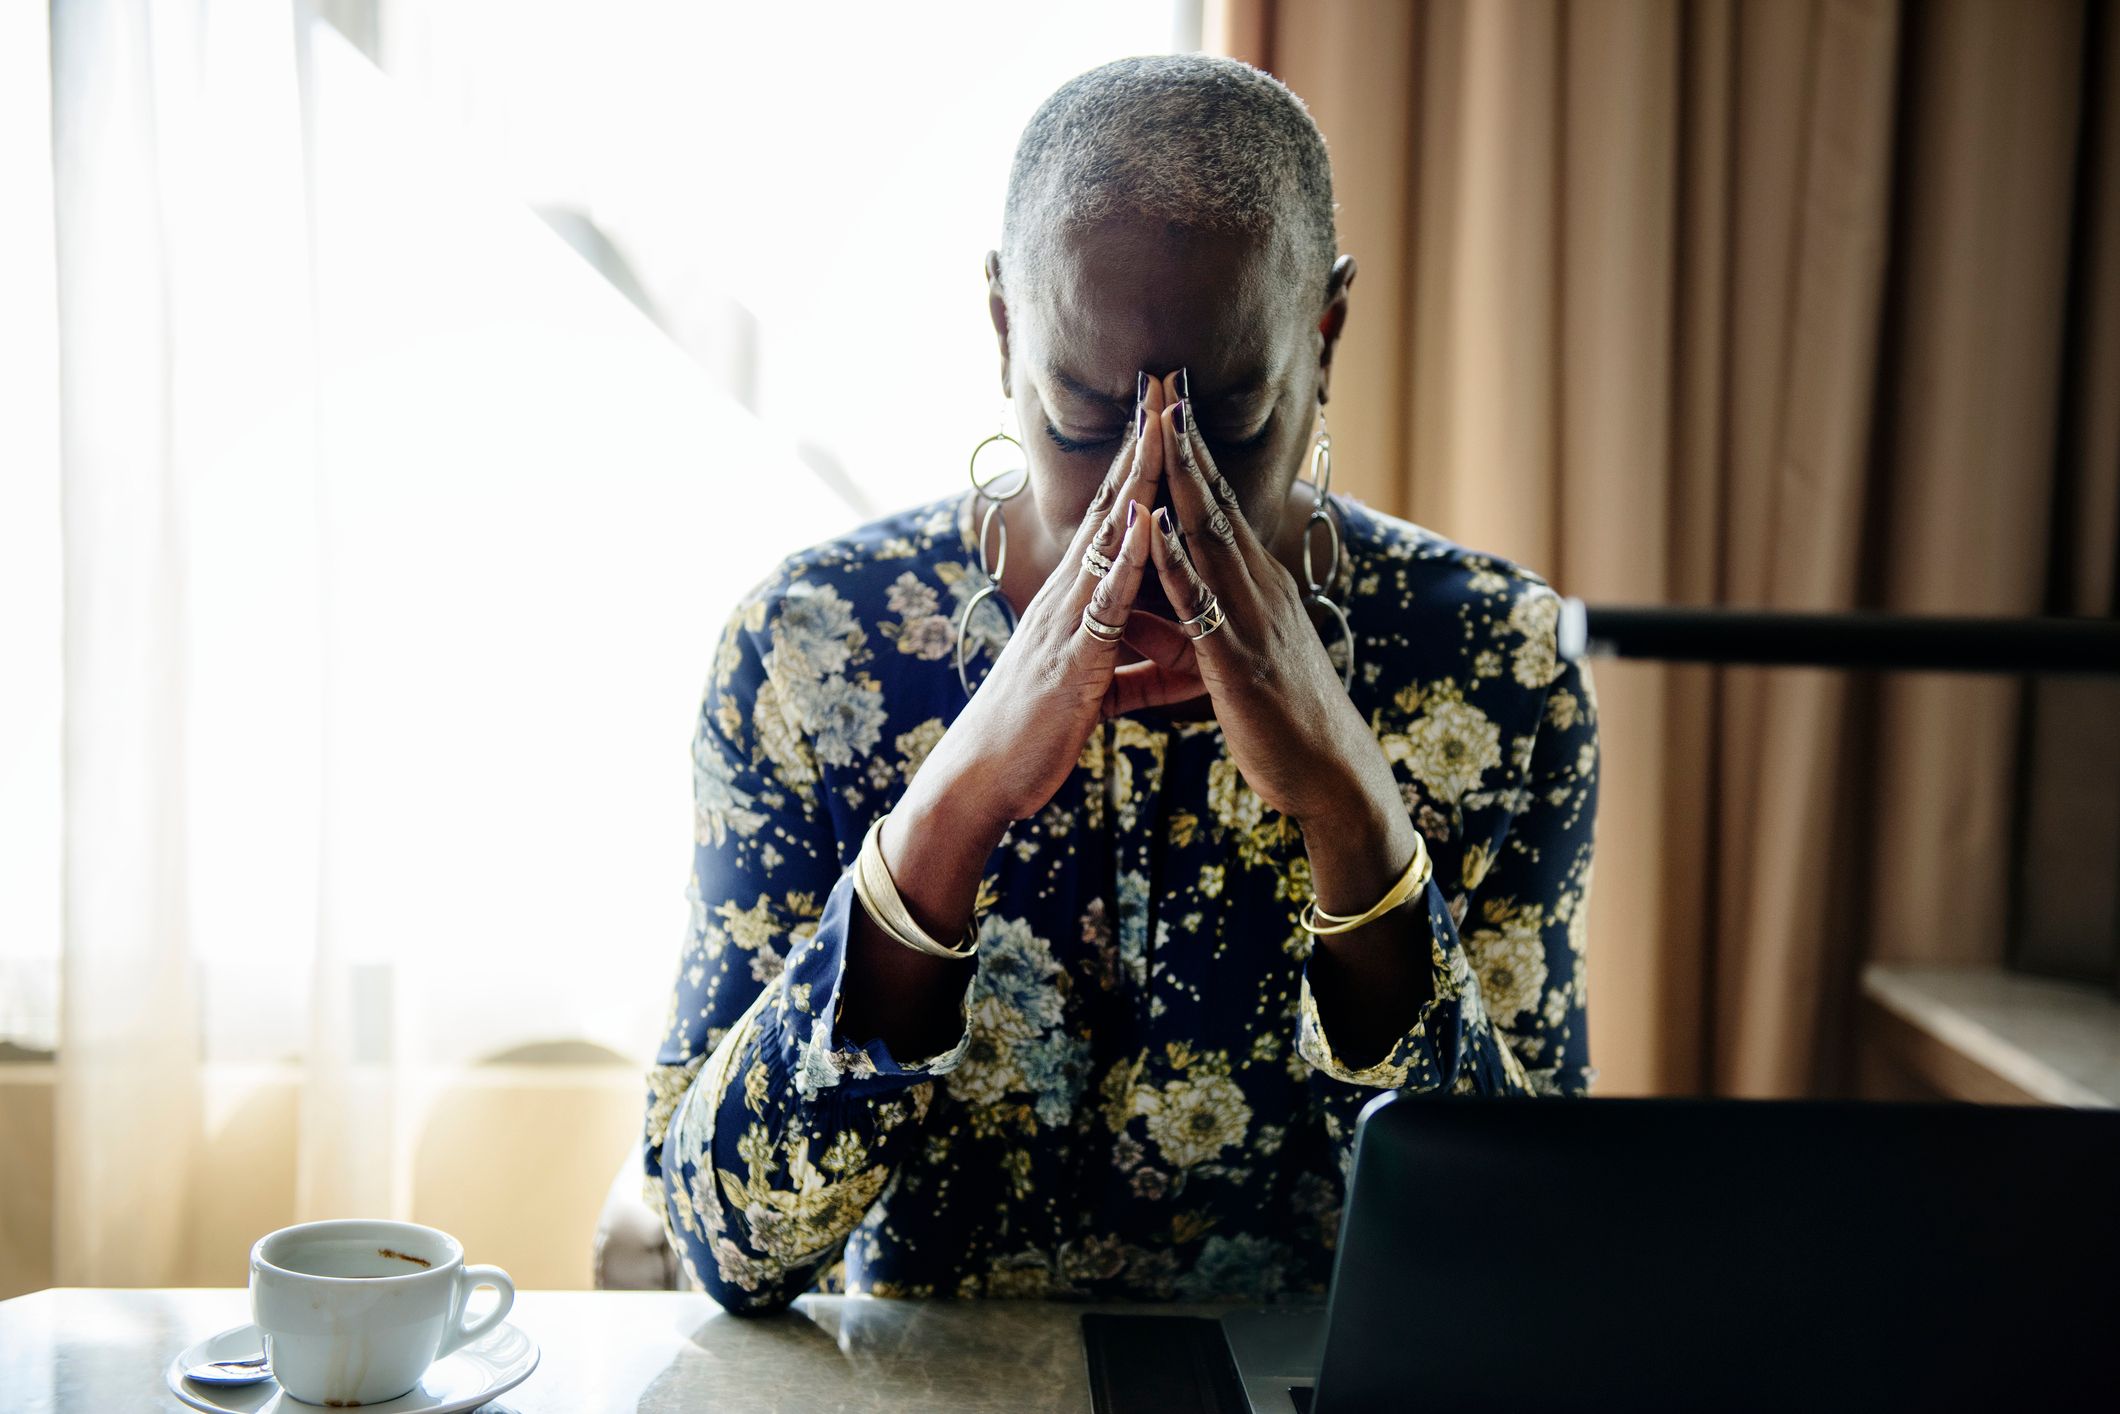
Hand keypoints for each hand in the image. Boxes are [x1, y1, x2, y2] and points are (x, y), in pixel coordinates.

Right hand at [914, 376, 1201, 830]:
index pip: (1114, 515)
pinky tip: (1149, 519)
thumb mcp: (1091, 687)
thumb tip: (1165, 656)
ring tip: (1164, 424)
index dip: (1141, 461)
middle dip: (1142, 442)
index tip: (1166, 410)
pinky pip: (1106, 600)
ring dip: (1139, 479)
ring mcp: (1068, 620)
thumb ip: (1127, 664)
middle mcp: (1068, 595)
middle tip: (1168, 380)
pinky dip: (1129, 557)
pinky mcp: (1074, 656)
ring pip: (1110, 536)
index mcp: (1076, 600)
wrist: (983, 778)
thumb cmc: (1034, 732)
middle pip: (1112, 503)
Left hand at [1123, 381, 1394, 829]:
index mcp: (1256, 586)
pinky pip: (1202, 601)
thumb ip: (1184, 630)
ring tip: (1157, 424)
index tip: (1167, 401)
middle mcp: (1259, 588)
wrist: (1332, 775)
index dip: (1191, 452)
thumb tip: (1141, 611)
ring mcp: (1253, 619)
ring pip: (1210, 536)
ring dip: (1182, 479)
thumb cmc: (1281, 719)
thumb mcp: (1225, 663)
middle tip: (1161, 379)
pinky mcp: (1239, 659)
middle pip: (1214, 500)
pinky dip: (1176, 559)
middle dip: (1185, 441)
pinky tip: (1154, 524)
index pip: (1217, 505)